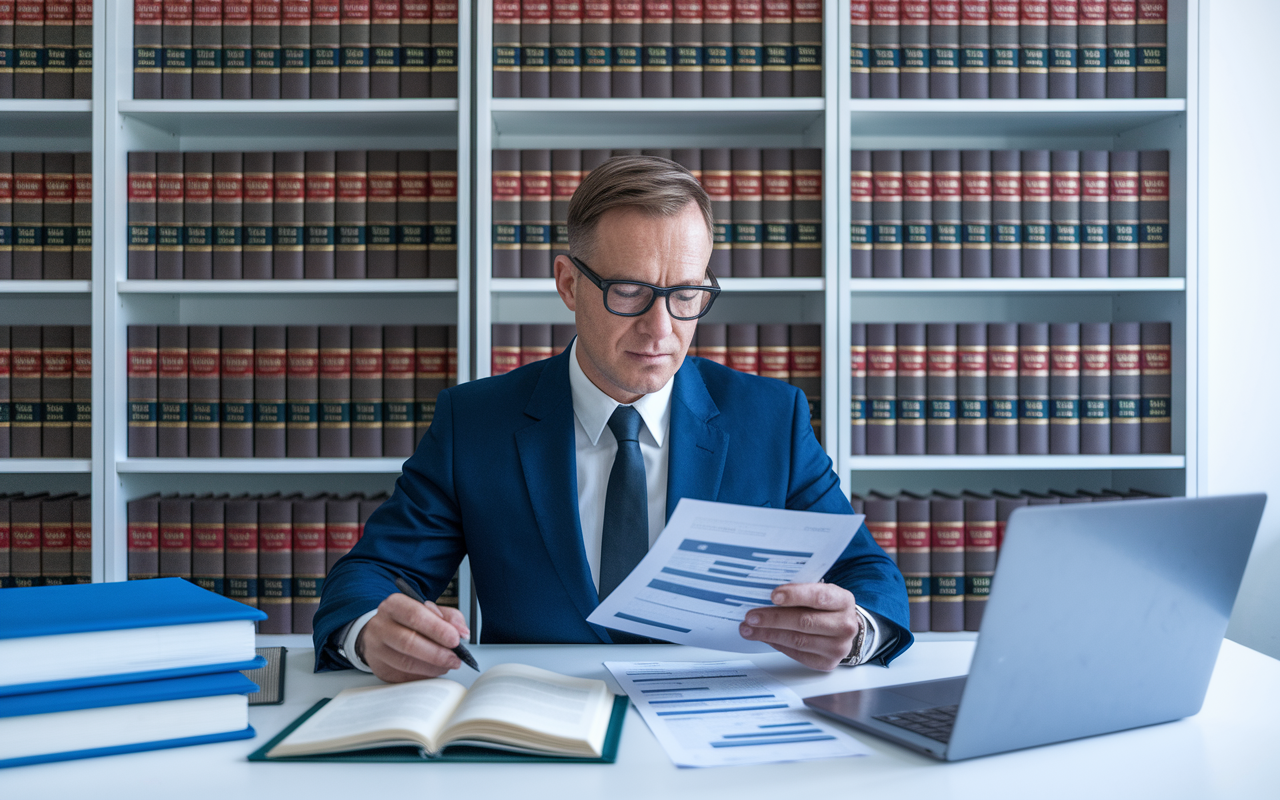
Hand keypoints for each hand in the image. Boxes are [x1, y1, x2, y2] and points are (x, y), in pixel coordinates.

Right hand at [356, 593, 470, 682]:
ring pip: (405, 663)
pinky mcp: (379, 668)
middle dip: (437, 653)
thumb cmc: (408, 620)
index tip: (455, 639)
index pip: (415, 616)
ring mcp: (376, 649)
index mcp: (394, 605)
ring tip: (447, 665)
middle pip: (409, 642)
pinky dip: (423, 676)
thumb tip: (462, 632)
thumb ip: (449, 617)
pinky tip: (433, 670)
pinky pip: (403, 677)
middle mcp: (380, 626)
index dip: (438, 629)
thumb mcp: (429, 610)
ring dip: (432, 667)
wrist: (381, 631)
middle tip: (455, 659)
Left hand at [738, 583, 861, 671]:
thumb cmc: (826, 607)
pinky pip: (797, 654)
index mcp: (843, 600)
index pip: (819, 597)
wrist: (843, 628)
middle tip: (751, 616)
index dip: (795, 595)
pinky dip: (777, 644)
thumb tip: (764, 594)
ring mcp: (838, 647)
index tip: (773, 595)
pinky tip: (764, 638)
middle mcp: (845, 625)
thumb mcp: (820, 591)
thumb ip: (799, 591)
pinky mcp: (827, 663)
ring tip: (749, 629)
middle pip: (804, 621)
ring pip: (797, 640)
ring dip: (768, 634)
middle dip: (773, 618)